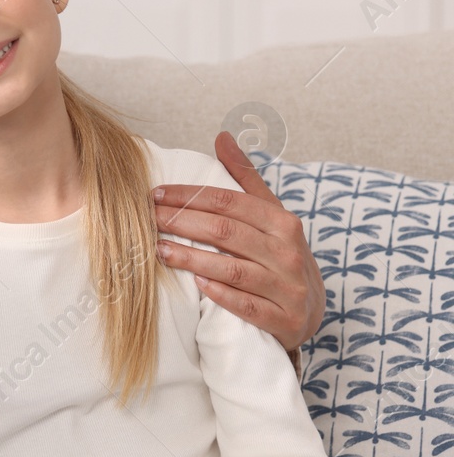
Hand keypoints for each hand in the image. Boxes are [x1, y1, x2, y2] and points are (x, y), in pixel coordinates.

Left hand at [152, 130, 324, 350]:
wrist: (309, 310)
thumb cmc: (280, 254)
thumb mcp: (270, 214)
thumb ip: (245, 177)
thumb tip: (222, 136)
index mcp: (282, 222)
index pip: (228, 202)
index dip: (188, 196)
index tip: (155, 194)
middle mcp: (288, 252)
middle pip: (225, 231)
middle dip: (181, 222)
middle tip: (147, 218)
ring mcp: (288, 288)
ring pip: (232, 268)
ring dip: (191, 257)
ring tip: (158, 249)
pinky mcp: (284, 320)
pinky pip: (246, 305)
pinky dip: (220, 293)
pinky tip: (195, 283)